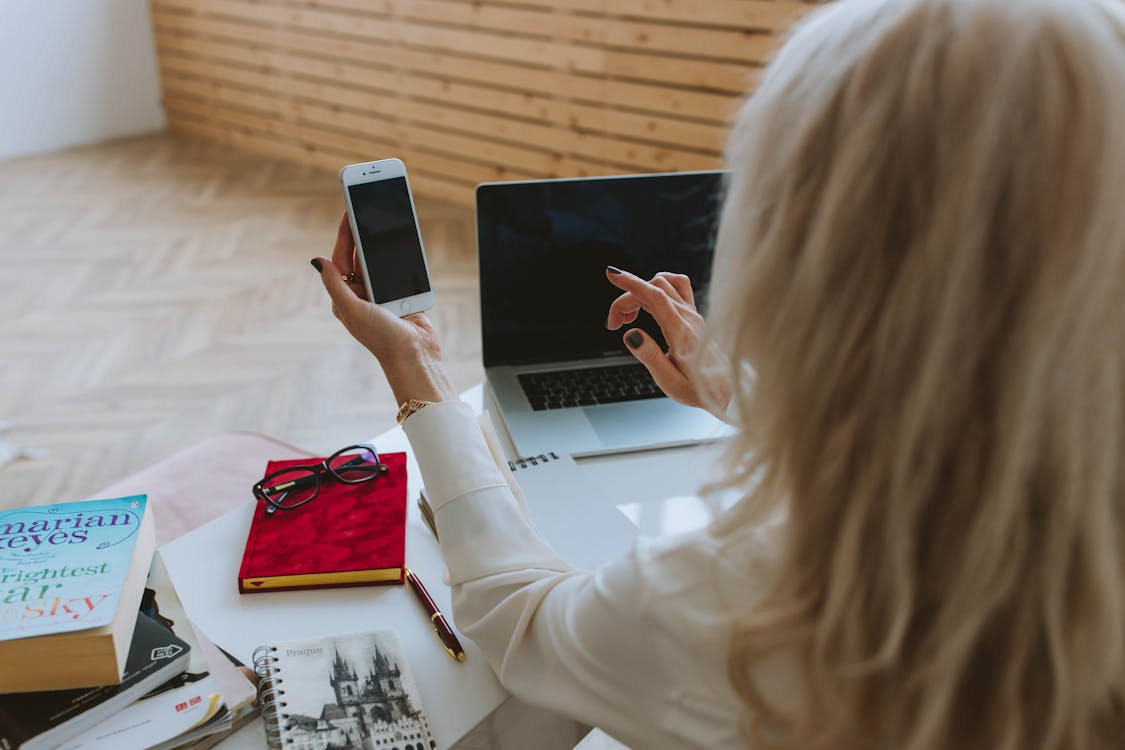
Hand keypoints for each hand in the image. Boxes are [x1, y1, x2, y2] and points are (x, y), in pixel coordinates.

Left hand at [312, 213, 454, 405]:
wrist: (414, 355)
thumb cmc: (381, 337)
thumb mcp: (352, 309)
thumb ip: (335, 285)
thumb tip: (317, 261)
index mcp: (345, 297)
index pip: (341, 259)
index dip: (345, 234)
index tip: (349, 212)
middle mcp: (361, 295)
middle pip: (360, 256)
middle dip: (362, 234)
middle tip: (365, 209)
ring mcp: (381, 295)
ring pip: (379, 262)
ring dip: (381, 244)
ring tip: (384, 221)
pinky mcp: (400, 296)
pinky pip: (398, 270)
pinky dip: (401, 257)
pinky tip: (403, 242)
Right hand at [605, 267, 728, 410]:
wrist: (727, 389)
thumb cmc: (699, 389)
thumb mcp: (670, 382)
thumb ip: (650, 356)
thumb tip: (630, 334)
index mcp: (681, 333)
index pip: (655, 297)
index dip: (632, 283)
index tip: (612, 274)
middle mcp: (689, 318)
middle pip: (653, 289)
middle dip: (626, 300)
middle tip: (613, 325)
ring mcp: (693, 314)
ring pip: (663, 285)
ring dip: (640, 293)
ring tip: (629, 316)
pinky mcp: (694, 315)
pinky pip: (677, 286)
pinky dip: (658, 287)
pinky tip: (649, 302)